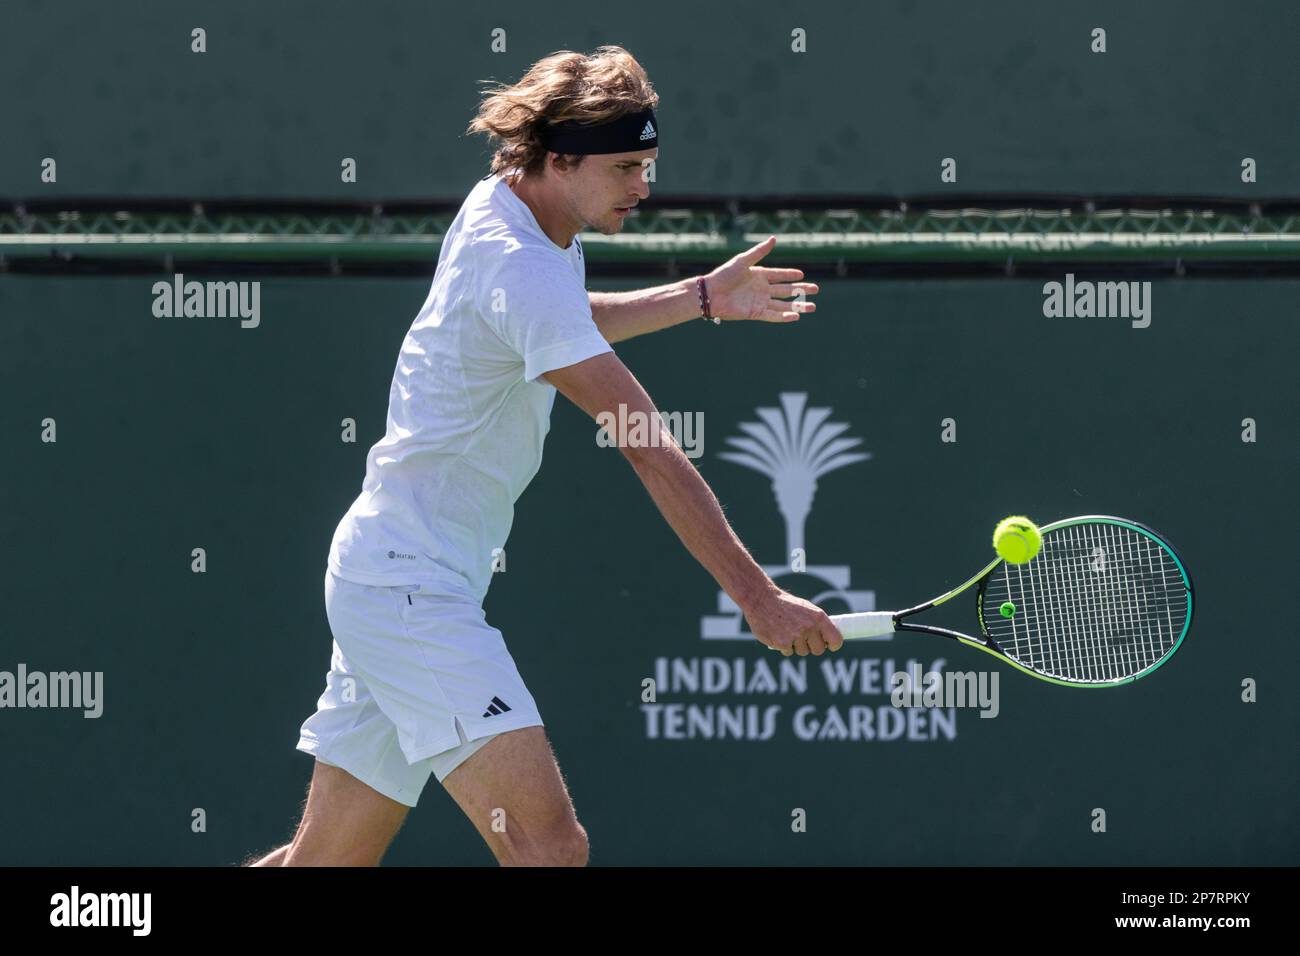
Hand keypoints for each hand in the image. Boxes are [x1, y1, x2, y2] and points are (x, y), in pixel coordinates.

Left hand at [702, 235, 818, 322]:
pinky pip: (773, 315)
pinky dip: (784, 316)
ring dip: (798, 306)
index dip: (790, 274)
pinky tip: (796, 316)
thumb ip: (759, 252)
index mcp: (759, 275)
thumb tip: (774, 238)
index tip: (802, 274)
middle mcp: (761, 289)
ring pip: (783, 304)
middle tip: (816, 290)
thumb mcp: (742, 261)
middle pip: (786, 290)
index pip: (779, 275)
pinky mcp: (755, 313)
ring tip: (813, 307)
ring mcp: (759, 302)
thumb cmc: (724, 275)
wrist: (710, 294)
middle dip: (801, 290)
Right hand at [743, 588, 842, 656]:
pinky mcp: (783, 643)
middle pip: (819, 650)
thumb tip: (828, 638)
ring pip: (803, 652)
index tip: (829, 645)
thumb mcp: (806, 608)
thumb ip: (817, 623)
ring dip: (796, 646)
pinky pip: (788, 652)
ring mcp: (796, 636)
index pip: (836, 639)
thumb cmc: (785, 604)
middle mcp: (809, 627)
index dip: (833, 645)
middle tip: (803, 638)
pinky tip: (778, 634)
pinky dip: (783, 647)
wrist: (761, 600)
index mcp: (818, 617)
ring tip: (787, 632)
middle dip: (811, 646)